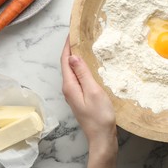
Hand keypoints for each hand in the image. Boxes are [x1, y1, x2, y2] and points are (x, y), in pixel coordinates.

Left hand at [61, 37, 117, 167]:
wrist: (102, 137)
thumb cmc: (100, 115)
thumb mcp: (93, 91)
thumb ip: (83, 74)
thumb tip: (73, 57)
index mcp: (70, 85)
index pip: (65, 60)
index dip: (68, 45)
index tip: (73, 31)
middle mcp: (69, 88)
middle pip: (67, 64)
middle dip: (71, 49)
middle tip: (80, 35)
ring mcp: (74, 93)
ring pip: (73, 71)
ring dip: (77, 58)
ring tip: (86, 45)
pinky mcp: (81, 97)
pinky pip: (79, 77)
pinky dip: (82, 67)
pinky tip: (91, 65)